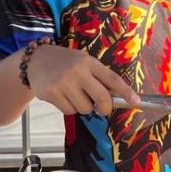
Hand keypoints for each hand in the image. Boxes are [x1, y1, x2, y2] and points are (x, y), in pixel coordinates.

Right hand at [25, 45, 139, 115]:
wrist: (35, 60)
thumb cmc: (64, 62)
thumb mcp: (82, 62)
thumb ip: (97, 76)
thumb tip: (115, 97)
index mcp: (89, 62)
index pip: (112, 79)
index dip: (126, 92)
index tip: (136, 101)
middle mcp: (78, 71)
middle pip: (102, 99)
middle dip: (104, 108)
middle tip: (101, 109)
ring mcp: (64, 83)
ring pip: (84, 108)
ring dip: (82, 107)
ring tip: (73, 95)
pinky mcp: (52, 93)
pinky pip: (69, 111)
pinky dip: (69, 108)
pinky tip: (62, 97)